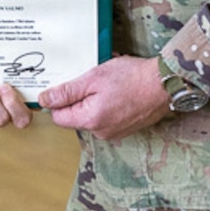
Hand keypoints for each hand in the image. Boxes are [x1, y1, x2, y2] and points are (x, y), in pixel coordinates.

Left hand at [38, 56, 171, 140]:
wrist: (164, 84)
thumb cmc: (131, 78)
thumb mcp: (93, 78)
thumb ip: (67, 92)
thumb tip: (45, 100)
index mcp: (90, 121)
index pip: (58, 117)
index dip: (59, 99)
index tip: (67, 85)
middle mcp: (101, 132)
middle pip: (75, 116)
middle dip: (80, 97)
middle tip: (93, 80)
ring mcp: (114, 132)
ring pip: (91, 115)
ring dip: (94, 100)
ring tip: (109, 84)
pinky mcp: (125, 129)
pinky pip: (106, 116)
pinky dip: (108, 104)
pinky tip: (118, 91)